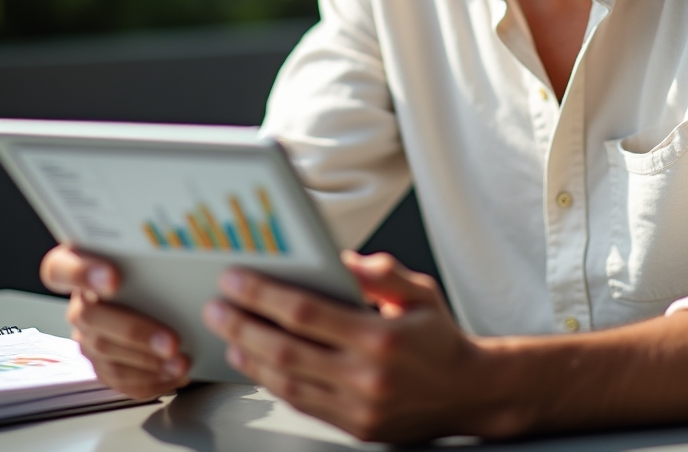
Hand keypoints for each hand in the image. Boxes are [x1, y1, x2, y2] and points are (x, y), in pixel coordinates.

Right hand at [40, 244, 190, 399]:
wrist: (172, 292)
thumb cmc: (163, 265)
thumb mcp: (156, 253)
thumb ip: (154, 253)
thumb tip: (181, 248)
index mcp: (84, 264)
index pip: (59, 268)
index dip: (80, 274)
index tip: (114, 279)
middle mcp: (81, 302)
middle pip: (89, 317)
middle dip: (134, 332)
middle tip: (171, 341)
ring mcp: (88, 335)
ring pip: (104, 351)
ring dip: (146, 361)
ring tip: (181, 361)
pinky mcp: (102, 363)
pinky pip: (117, 377)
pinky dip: (149, 378)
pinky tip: (175, 374)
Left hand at [201, 252, 508, 443]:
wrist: (470, 392)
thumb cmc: (441, 337)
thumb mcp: (419, 291)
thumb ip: (380, 273)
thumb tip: (340, 260)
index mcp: (380, 336)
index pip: (306, 312)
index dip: (264, 295)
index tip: (237, 279)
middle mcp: (366, 376)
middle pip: (285, 348)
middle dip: (243, 324)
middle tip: (216, 306)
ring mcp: (358, 407)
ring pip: (286, 382)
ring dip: (250, 356)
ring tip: (229, 333)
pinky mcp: (355, 427)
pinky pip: (302, 403)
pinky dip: (272, 382)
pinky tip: (257, 362)